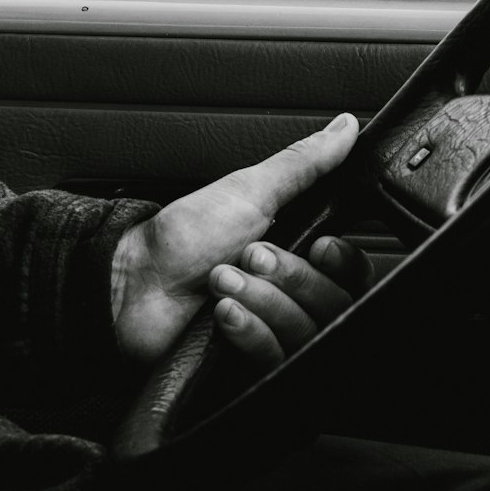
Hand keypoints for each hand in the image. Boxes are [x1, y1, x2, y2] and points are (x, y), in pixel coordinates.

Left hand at [111, 114, 359, 362]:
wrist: (134, 284)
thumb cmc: (185, 236)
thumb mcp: (251, 190)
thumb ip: (305, 163)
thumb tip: (345, 126)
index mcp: (300, 252)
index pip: (354, 272)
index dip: (342, 262)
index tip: (318, 247)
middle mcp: (293, 295)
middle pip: (335, 302)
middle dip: (289, 277)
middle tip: (249, 256)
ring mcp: (274, 332)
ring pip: (307, 331)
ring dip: (263, 301)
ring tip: (222, 282)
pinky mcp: (253, 364)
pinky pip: (278, 359)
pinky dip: (251, 331)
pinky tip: (223, 316)